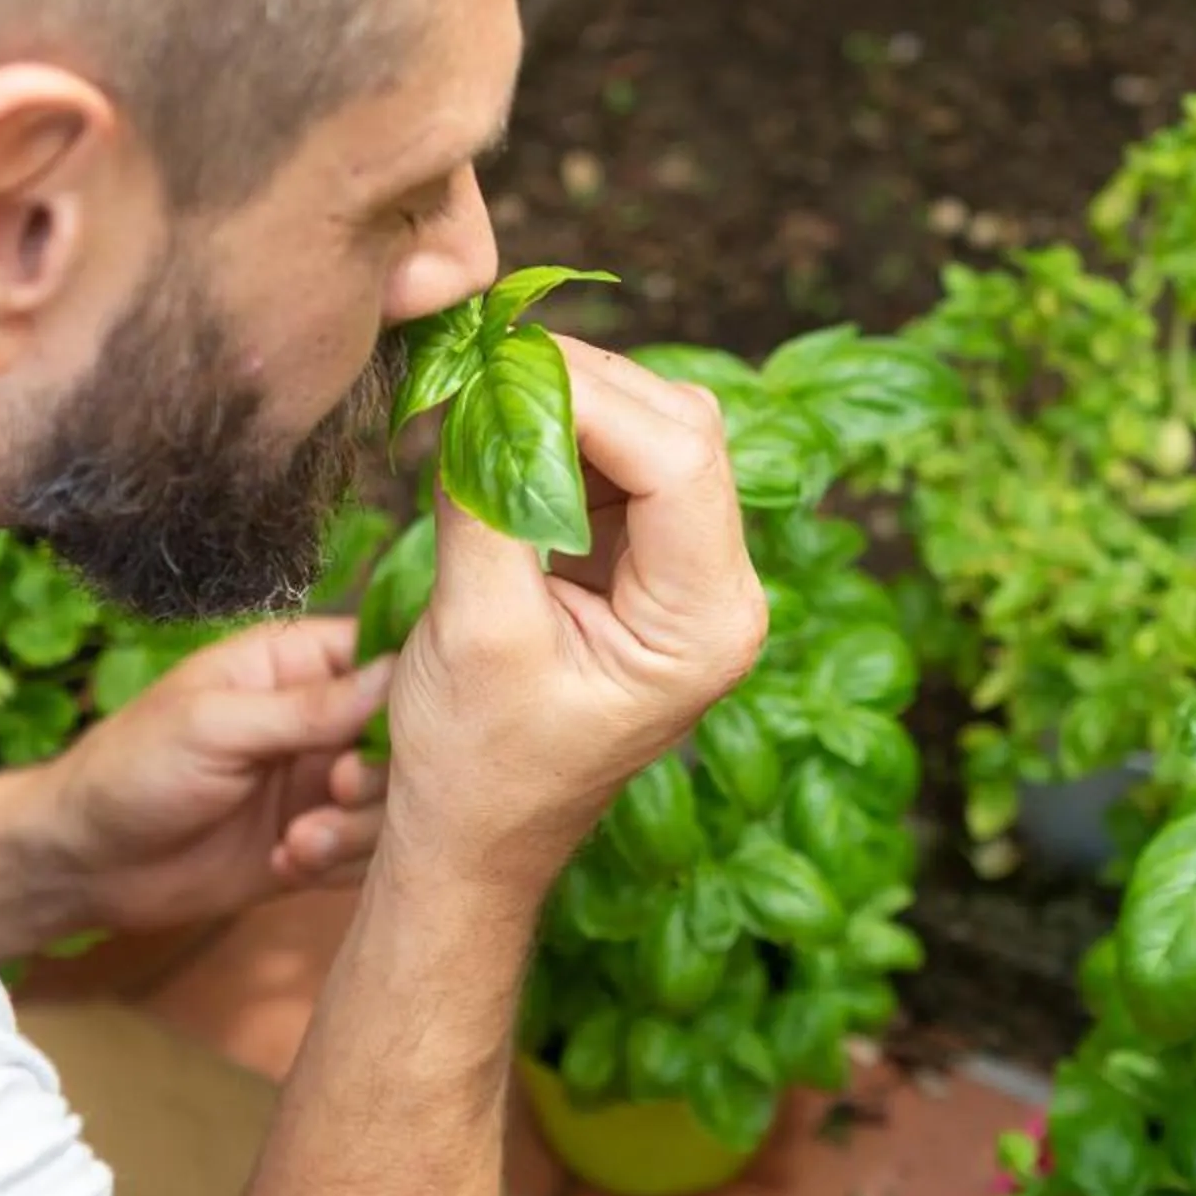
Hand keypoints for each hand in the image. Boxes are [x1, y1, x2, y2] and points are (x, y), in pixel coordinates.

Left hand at [46, 618, 394, 936]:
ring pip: (394, 804)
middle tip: (335, 789)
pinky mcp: (318, 844)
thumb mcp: (216, 726)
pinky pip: (367, 856)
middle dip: (380, 773)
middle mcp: (320, 721)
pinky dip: (337, 865)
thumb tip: (399, 676)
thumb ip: (309, 707)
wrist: (84, 864)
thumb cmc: (131, 769)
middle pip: (407, 738)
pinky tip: (283, 864)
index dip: (413, 689)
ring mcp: (321, 785)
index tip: (416, 725)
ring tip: (297, 843)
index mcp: (296, 665)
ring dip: (356, 829)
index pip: (388, 656)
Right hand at [382, 338, 766, 900]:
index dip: (590, 392)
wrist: (474, 841)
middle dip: (582, 381)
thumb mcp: (473, 630)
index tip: (496, 360)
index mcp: (706, 624)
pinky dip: (561, 434)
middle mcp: (722, 594)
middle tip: (481, 355)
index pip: (678, 457)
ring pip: (653, 432)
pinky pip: (620, 465)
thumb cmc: (475, 766)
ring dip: (569, 400)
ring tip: (480, 385)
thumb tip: (480, 389)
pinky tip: (498, 426)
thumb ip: (490, 504)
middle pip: (680, 429)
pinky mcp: (647, 567)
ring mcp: (690, 578)